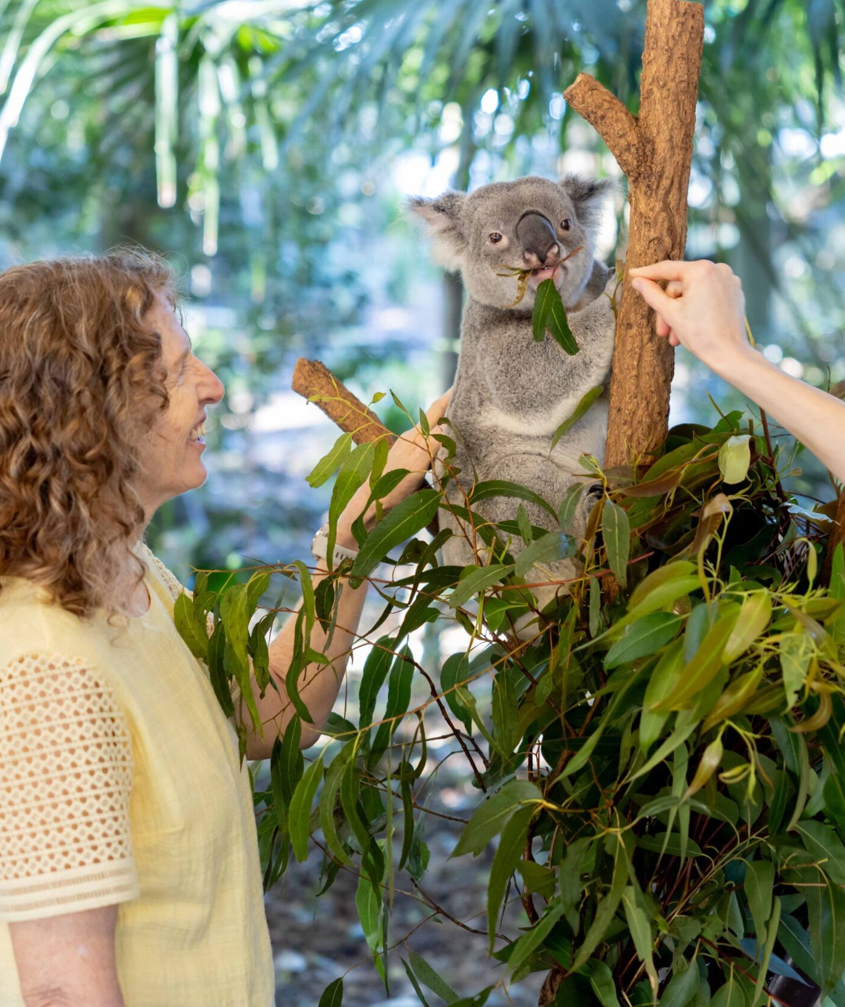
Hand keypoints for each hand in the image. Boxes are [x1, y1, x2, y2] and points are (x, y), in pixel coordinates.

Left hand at [336, 388, 451, 545]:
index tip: (465, 382)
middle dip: (452, 408)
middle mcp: (412, 440)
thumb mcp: (415, 463)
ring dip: (447, 426)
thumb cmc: (390, 486)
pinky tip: (447, 451)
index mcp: (414, 435)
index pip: (436, 409)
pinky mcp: (410, 466)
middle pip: (436, 418)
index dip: (451, 396)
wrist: (368, 507)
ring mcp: (410, 452)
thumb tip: (447, 424)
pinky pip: (430, 449)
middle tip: (470, 399)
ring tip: (464, 421)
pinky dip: (442, 445)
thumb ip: (432, 444)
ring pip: (433, 434)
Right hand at [628, 260, 752, 375]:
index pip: (667, 269)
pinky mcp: (734, 291)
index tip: (633, 274)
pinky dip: (696, 308)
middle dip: (669, 308)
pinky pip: (707, 294)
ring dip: (681, 312)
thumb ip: (652, 294)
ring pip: (693, 292)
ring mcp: (728, 279)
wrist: (729, 354)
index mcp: (701, 270)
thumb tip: (637, 280)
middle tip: (661, 330)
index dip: (647, 273)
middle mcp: (718, 269)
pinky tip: (691, 326)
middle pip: (680, 285)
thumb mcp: (670, 313)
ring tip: (675, 336)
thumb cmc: (701, 335)